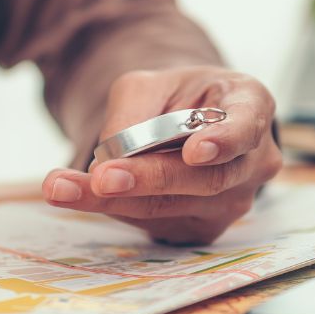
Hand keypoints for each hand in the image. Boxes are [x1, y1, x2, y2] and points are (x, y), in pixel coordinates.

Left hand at [40, 67, 281, 244]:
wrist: (185, 127)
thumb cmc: (177, 99)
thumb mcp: (151, 85)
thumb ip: (135, 112)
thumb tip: (113, 156)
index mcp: (251, 107)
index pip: (245, 126)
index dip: (223, 141)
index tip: (193, 152)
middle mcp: (254, 161)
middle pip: (203, 179)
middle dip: (148, 178)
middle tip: (101, 177)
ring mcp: (234, 201)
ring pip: (172, 205)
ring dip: (113, 200)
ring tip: (60, 186)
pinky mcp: (205, 228)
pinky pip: (157, 221)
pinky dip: (114, 208)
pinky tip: (78, 193)